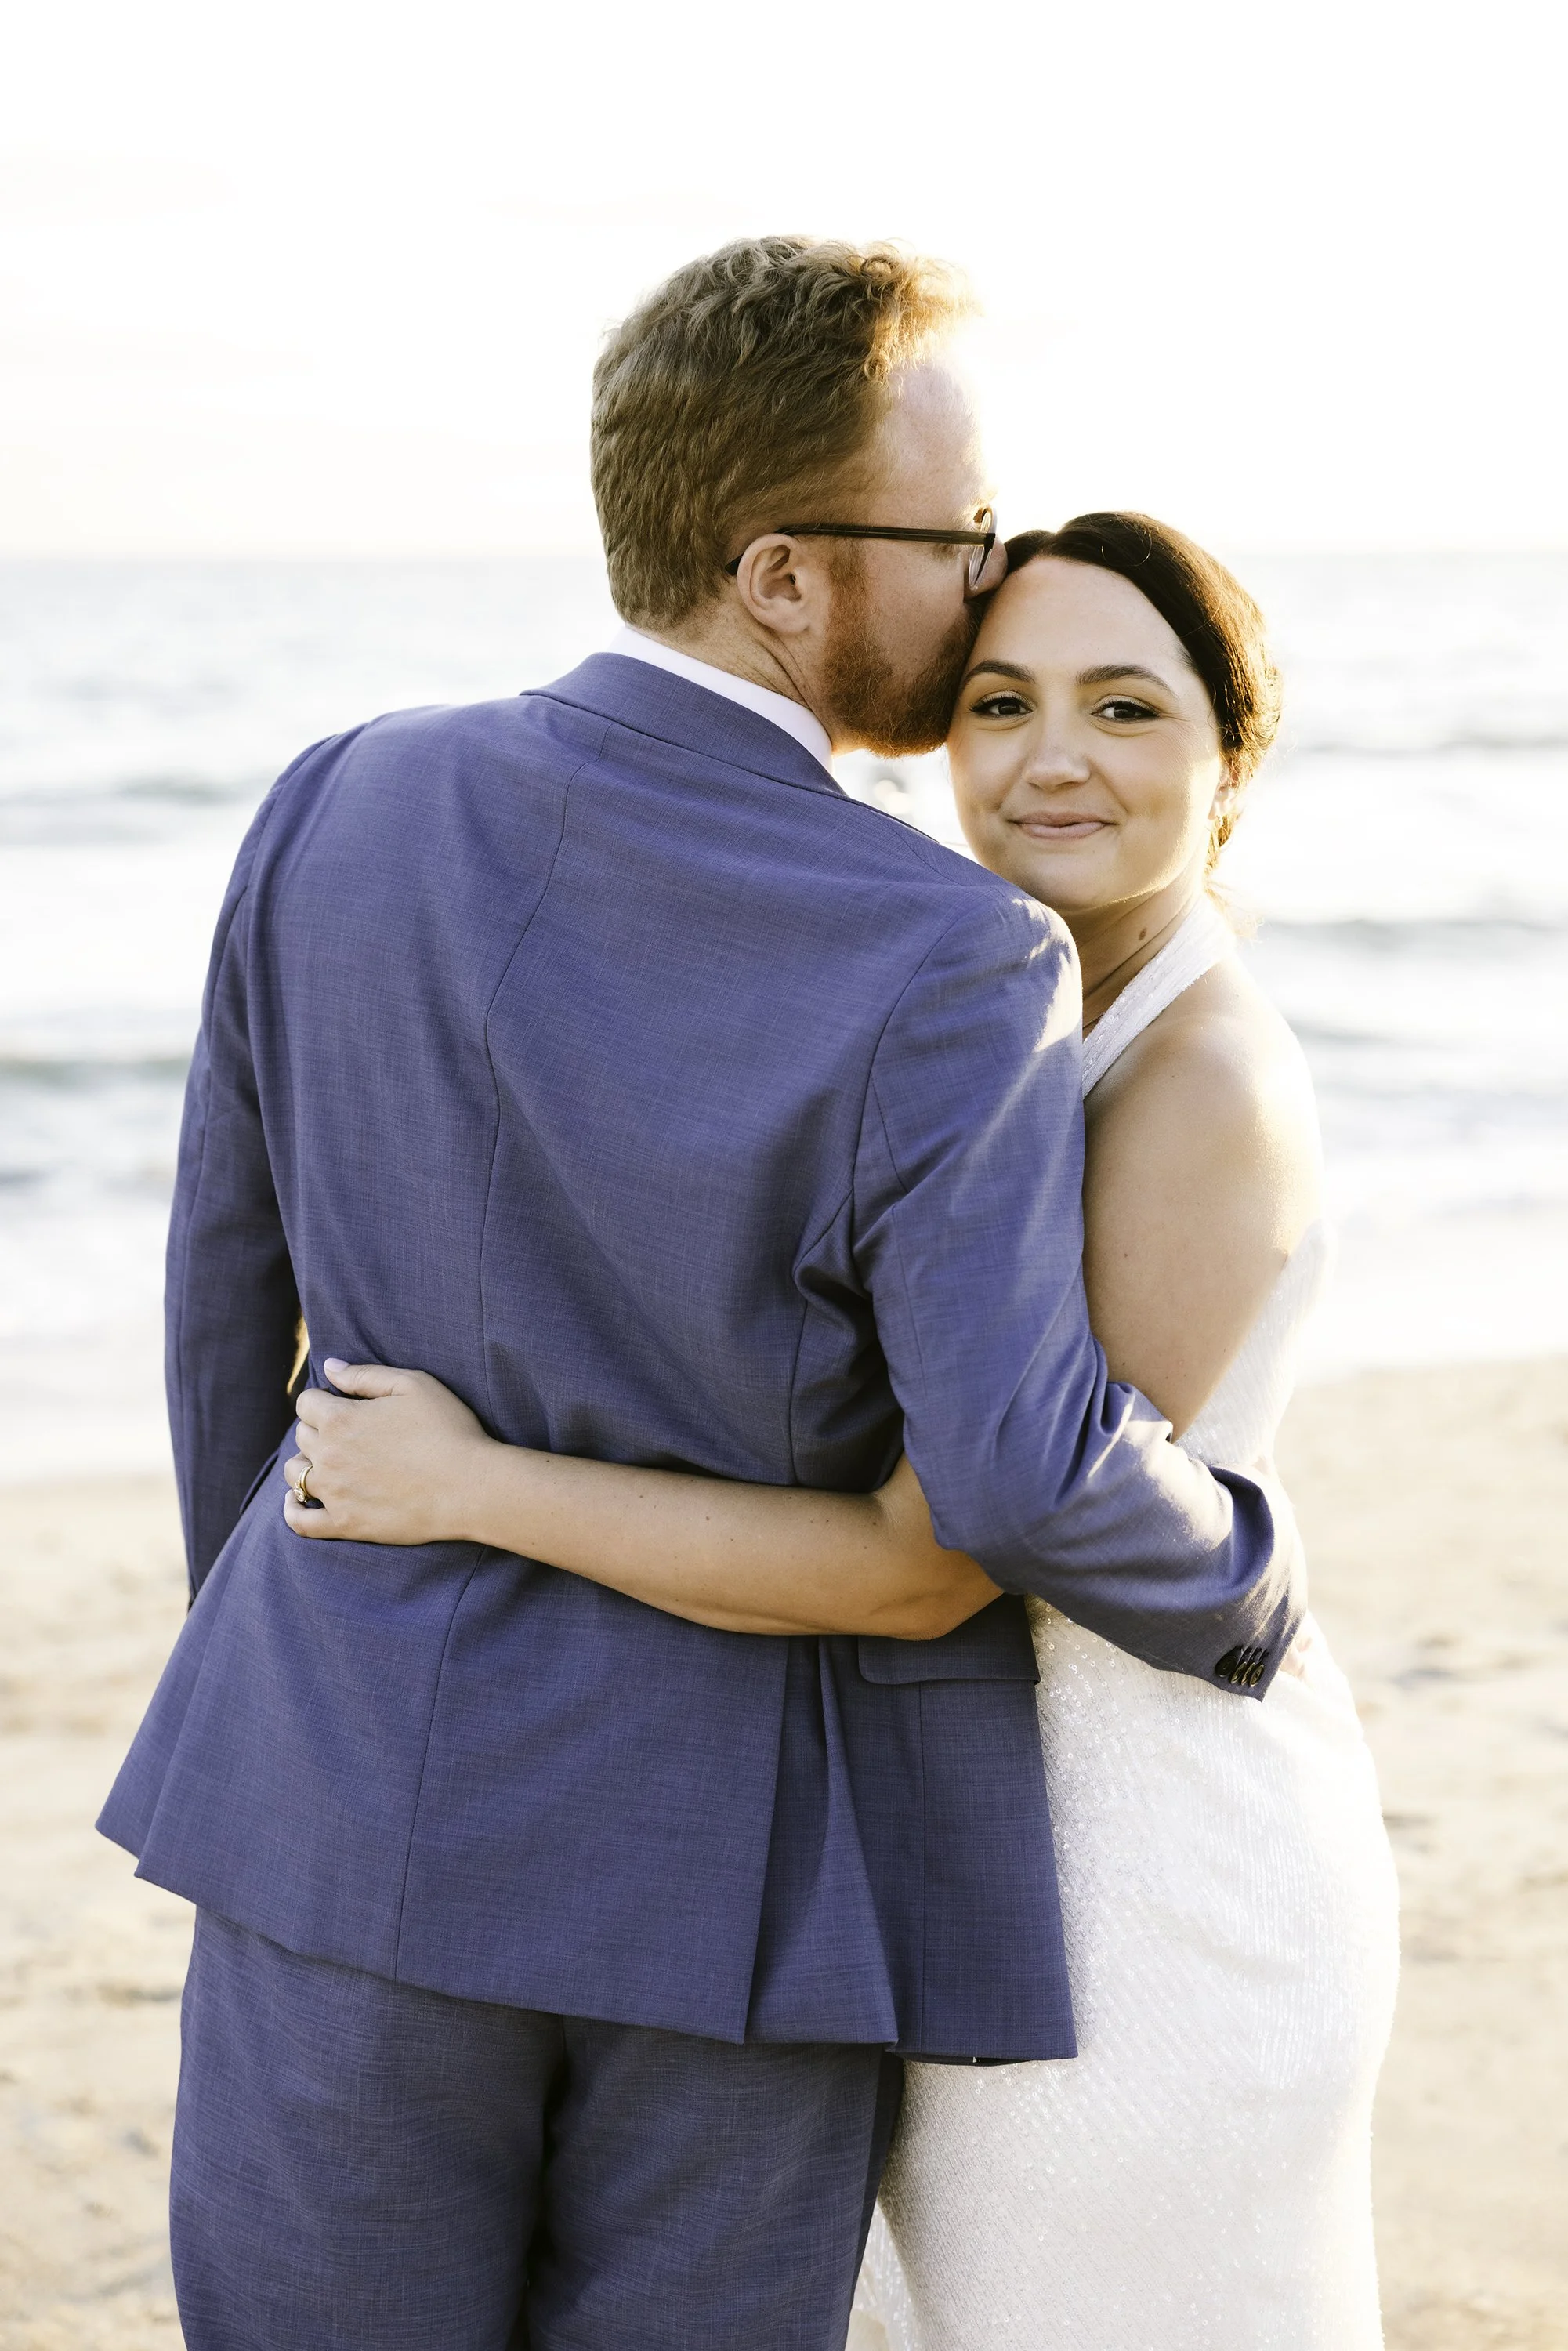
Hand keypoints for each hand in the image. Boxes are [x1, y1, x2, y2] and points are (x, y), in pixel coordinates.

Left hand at [283, 1359, 496, 1544]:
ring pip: (294, 1473)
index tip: (345, 1404)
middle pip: (302, 1435)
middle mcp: (329, 1456)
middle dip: (319, 1428)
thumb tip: (329, 1367)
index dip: (324, 1399)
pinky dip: (292, 1510)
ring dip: (305, 1463)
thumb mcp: (413, 1385)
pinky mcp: (345, 1524)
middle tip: (350, 1433)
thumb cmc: (448, 1429)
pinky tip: (297, 1501)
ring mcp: (334, 1493)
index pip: (306, 1403)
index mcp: (341, 1419)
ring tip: (329, 1462)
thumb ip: (365, 1375)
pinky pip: (300, 1522)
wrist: (471, 1486)